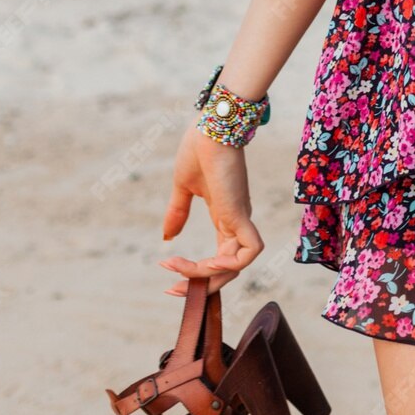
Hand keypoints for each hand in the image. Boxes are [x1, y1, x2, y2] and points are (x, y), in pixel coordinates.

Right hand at [159, 123, 264, 296]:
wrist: (211, 126)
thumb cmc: (199, 149)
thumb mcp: (184, 187)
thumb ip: (178, 213)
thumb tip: (167, 238)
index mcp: (224, 217)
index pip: (219, 258)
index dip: (196, 274)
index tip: (168, 276)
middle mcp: (235, 222)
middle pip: (226, 269)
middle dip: (199, 285)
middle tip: (170, 288)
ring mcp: (240, 218)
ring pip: (234, 266)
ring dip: (204, 275)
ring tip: (178, 267)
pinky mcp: (241, 213)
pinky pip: (247, 253)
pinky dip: (229, 265)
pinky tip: (206, 262)